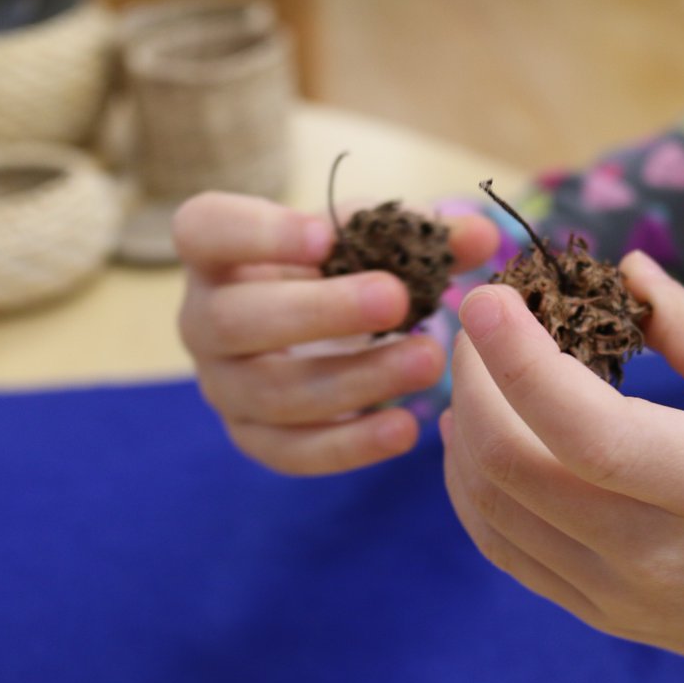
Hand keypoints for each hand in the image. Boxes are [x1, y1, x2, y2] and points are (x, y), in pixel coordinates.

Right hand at [174, 191, 498, 474]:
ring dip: (353, 379)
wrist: (315, 332)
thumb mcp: (370, 240)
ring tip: (427, 362)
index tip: (324, 237)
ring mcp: (221, 384)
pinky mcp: (250, 436)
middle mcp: (201, 319)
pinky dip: (348, 445)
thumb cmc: (337, 271)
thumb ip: (421, 233)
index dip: (258, 234)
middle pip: (236, 320)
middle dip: (320, 313)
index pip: (204, 231)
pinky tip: (406, 428)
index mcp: (215, 252)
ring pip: (269, 392)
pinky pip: (289, 451)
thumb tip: (482, 236)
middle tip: (397, 301)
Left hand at [442, 250, 683, 682]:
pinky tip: (478, 436)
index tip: (487, 297)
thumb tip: (624, 270)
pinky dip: (470, 485)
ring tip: (476, 370)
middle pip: (512, 465)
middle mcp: (651, 555)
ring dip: (465, 427)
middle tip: (481, 321)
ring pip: (489, 508)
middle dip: (475, 378)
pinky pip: (500, 547)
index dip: (518, 359)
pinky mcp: (593, 611)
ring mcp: (614, 594)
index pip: (585, 429)